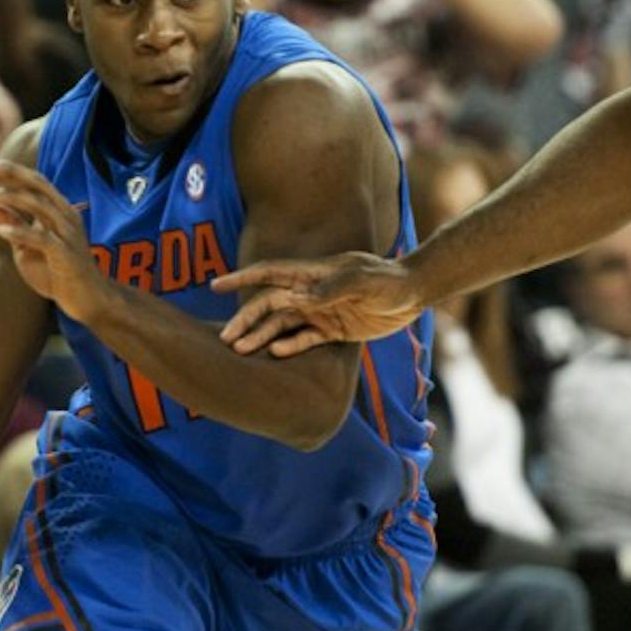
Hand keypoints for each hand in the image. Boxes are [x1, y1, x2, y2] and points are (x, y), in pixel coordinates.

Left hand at [0, 156, 104, 319]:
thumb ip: (14, 226)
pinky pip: (44, 240)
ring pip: (40, 206)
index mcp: (58, 210)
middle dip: (9, 174)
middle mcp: (66, 216)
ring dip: (12, 198)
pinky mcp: (67, 255)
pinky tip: (2, 230)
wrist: (87, 299)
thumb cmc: (58, 272)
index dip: (8, 172)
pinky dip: (23, 233)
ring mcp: (68, 234)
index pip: (33, 182)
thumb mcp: (28, 248)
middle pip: (37, 185)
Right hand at [214, 252, 423, 356]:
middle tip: (226, 338)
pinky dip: (290, 347)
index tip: (216, 285)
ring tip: (242, 353)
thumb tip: (299, 299)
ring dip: (262, 337)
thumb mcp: (363, 281)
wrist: (413, 292)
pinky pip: (306, 339)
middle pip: (271, 305)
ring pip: (283, 325)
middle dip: (246, 319)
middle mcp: (312, 292)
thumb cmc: (388, 280)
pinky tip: (276, 356)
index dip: (243, 279)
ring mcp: (321, 311)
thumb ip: (332, 289)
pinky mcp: (334, 329)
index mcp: (314, 274)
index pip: (271, 274)